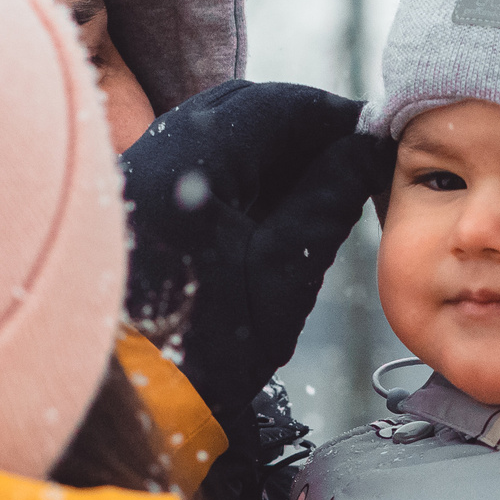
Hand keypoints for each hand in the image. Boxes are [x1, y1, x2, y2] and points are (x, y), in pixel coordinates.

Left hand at [119, 81, 394, 424]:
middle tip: (349, 160)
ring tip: (316, 186)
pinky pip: (193, 158)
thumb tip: (366, 149)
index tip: (373, 139)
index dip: (334, 116)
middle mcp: (155, 150)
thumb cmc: (205, 347)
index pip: (279, 103)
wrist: (126, 397)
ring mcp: (137, 171)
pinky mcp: (132, 198)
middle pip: (243, 107)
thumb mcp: (286, 274)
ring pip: (216, 129)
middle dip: (303, 127)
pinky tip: (268, 205)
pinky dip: (238, 169)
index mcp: (194, 161)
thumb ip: (329, 199)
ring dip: (270, 147)